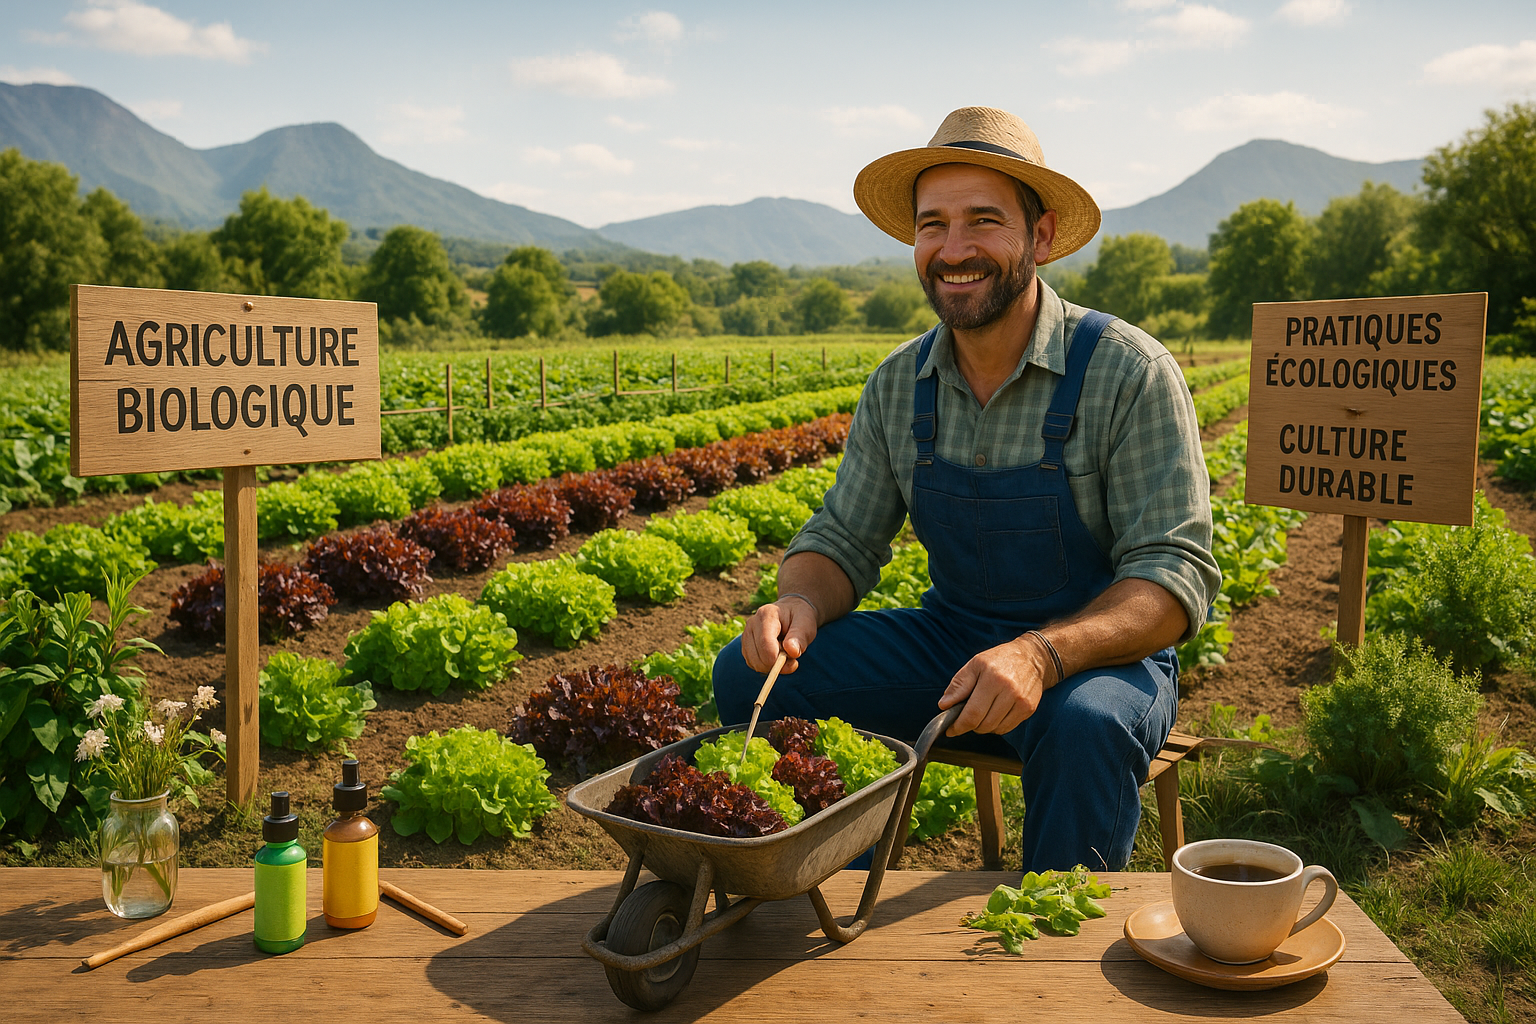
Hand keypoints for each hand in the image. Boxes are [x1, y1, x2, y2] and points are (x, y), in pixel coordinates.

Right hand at [740, 596, 818, 674]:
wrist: (791, 611)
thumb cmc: (799, 618)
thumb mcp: (806, 624)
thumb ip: (800, 637)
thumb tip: (792, 651)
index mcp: (767, 615)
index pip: (765, 642)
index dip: (777, 659)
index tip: (794, 662)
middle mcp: (752, 624)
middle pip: (758, 657)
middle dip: (777, 664)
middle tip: (792, 657)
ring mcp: (746, 635)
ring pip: (755, 663)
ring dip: (772, 666)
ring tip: (784, 654)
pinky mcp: (746, 646)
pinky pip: (753, 664)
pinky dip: (766, 666)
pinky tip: (776, 656)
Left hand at [937, 635, 1052, 735]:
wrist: (1033, 657)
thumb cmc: (1000, 660)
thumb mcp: (975, 664)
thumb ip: (959, 685)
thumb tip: (944, 705)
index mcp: (993, 678)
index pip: (973, 713)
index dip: (959, 726)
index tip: (950, 730)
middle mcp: (1009, 691)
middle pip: (984, 724)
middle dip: (970, 726)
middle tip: (965, 718)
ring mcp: (1021, 702)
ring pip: (995, 729)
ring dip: (983, 726)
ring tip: (981, 711)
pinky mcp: (1029, 709)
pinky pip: (1007, 728)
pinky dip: (996, 726)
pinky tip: (994, 712)